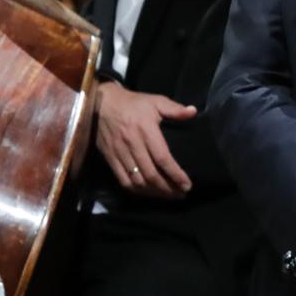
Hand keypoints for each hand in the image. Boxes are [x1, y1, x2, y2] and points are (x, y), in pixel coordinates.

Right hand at [93, 81, 197, 198]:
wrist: (102, 103)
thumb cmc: (132, 103)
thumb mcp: (155, 101)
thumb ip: (174, 109)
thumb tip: (193, 111)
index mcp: (146, 130)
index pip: (162, 158)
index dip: (176, 174)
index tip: (187, 185)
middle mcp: (133, 144)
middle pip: (151, 174)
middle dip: (168, 188)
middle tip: (180, 194)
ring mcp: (120, 153)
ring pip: (138, 180)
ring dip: (154, 192)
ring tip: (167, 195)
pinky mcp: (111, 158)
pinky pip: (124, 180)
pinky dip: (137, 190)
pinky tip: (148, 192)